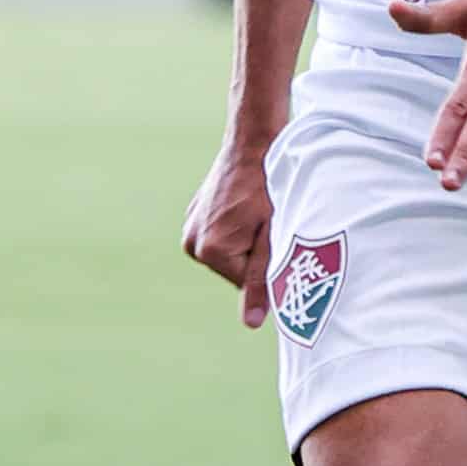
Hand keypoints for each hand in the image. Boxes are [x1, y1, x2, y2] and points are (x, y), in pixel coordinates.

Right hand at [181, 128, 277, 326]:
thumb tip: (252, 323)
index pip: (247, 284)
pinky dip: (236, 228)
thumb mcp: (274, 236)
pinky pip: (220, 236)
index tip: (276, 236)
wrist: (254, 142)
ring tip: (258, 213)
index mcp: (211, 250)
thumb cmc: (271, 187)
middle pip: (235, 271)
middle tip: (269, 223)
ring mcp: (190, 228)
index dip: (269, 265)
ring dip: (247, 241)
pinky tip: (246, 206)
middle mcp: (192, 243)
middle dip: (256, 254)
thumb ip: (262, 281)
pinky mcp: (193, 215)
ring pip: (228, 254)